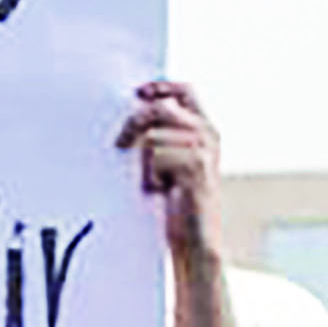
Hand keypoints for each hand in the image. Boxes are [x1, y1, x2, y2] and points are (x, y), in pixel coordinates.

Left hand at [118, 81, 221, 259]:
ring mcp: (204, 149)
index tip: (138, 92)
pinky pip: (155, 156)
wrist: (195, 240)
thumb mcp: (167, 165)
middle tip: (119, 146)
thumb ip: (160, 137)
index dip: (161, 86)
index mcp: (204, 129)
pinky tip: (160, 191)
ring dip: (143, 163)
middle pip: (161, 109)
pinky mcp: (196, 166)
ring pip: (152, 136)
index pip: (186, 91)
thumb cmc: (176, 204)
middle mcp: (208, 134)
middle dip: (132, 126)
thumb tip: (135, 110)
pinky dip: (149, 176)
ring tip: (155, 183)